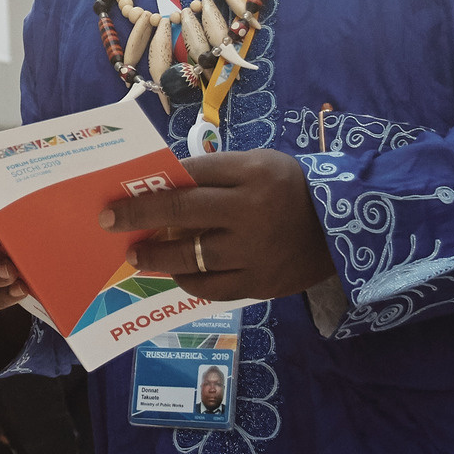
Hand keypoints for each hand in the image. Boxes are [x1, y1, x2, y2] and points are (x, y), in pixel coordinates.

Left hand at [104, 149, 336, 302]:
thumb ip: (215, 174)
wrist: (342, 227)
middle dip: (139, 218)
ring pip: (191, 257)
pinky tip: (175, 274)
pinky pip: (213, 288)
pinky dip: (189, 281)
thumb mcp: (257, 165)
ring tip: (136, 256)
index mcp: (251, 174)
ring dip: (157, 257)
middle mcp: (251, 213)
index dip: (151, 187)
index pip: (189, 177)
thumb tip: (165, 187)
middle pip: (182, 213)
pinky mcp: (260, 284)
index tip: (118, 197)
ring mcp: (256, 252)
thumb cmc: (290, 188)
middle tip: (110, 223)